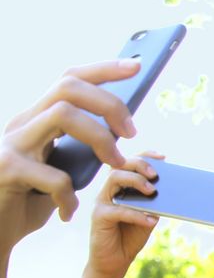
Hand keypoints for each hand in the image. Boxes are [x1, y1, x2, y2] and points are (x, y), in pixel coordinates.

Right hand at [0, 60, 137, 251]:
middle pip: (68, 87)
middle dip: (108, 103)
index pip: (69, 80)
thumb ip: (80, 147)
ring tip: (113, 164)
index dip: (103, 69)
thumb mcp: (60, 167)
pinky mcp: (6, 170)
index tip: (136, 67)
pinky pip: (53, 174)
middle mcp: (20, 124)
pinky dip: (70, 194)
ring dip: (99, 138)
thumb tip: (121, 129)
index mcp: (35, 119)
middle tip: (132, 132)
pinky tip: (69, 210)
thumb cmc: (29, 200)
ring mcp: (10, 144)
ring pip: (62, 114)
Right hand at [87, 155, 161, 276]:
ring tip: (153, 191)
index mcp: (121, 187)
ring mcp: (102, 202)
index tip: (163, 157)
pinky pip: (118, 210)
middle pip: (120, 166)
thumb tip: (171, 189)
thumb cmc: (131, 236)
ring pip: (114, 179)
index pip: (129, 163)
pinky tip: (151, 220)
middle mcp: (109, 190)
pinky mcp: (98, 217)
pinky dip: (137, 214)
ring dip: (136, 181)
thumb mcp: (149, 216)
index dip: (144, 156)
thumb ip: (155, 203)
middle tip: (156, 174)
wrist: (115, 261)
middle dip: (139, 165)